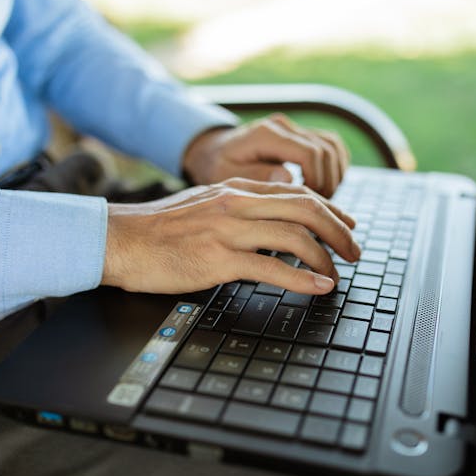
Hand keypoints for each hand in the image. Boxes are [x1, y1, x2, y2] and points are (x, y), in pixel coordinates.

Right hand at [101, 178, 359, 294]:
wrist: (120, 240)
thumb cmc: (159, 228)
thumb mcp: (203, 204)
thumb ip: (238, 207)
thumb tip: (271, 221)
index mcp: (235, 189)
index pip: (297, 193)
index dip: (331, 210)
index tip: (347, 224)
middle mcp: (236, 203)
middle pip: (305, 208)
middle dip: (339, 230)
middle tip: (355, 250)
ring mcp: (227, 230)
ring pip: (294, 236)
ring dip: (325, 257)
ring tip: (338, 272)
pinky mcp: (217, 259)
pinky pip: (271, 267)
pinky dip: (302, 278)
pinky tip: (319, 286)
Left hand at [182, 114, 349, 197]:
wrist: (212, 151)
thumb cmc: (216, 167)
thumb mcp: (225, 175)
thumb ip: (256, 175)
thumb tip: (288, 177)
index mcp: (265, 135)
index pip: (308, 154)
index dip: (317, 181)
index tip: (311, 206)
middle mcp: (283, 127)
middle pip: (325, 151)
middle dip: (328, 183)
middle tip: (321, 211)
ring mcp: (294, 129)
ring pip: (332, 147)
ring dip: (335, 176)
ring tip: (324, 202)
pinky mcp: (300, 135)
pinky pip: (330, 146)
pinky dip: (335, 167)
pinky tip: (326, 188)